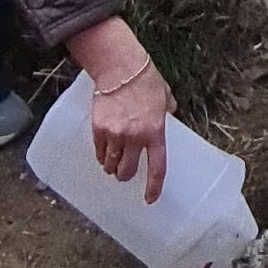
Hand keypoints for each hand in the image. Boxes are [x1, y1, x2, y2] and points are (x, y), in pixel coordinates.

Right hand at [69, 17, 172, 200]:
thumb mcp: (165, 95)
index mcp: (155, 132)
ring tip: (111, 163)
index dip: (154, 187)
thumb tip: (168, 113)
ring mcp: (115, 134)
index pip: (157, 167)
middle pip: (127, 171)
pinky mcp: (99, 128)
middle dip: (124, 176)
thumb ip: (167, 109)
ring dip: (111, 167)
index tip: (149, 199)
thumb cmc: (144, 79)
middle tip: (124, 174)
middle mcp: (135, 137)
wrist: (119, 68)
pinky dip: (101, 154)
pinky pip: (99, 150)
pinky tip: (103, 150)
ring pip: (110, 164)